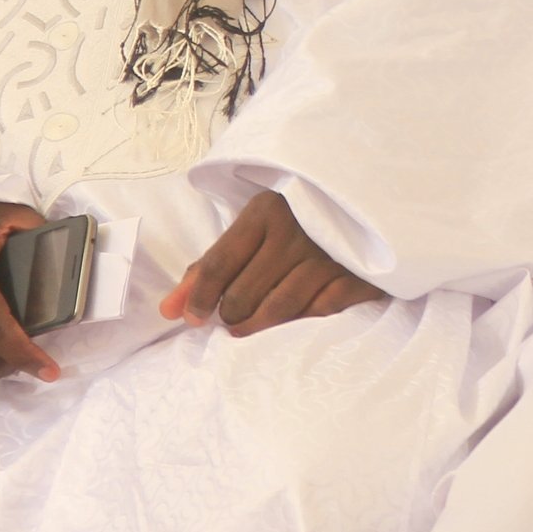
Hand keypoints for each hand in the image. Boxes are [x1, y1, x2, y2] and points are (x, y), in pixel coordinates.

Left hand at [161, 189, 384, 335]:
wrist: (364, 202)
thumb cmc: (294, 224)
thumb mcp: (251, 232)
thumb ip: (209, 268)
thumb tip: (168, 311)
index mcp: (265, 211)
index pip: (219, 262)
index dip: (200, 297)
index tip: (191, 319)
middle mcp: (296, 229)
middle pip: (244, 292)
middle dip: (230, 315)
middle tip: (230, 320)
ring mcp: (328, 252)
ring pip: (278, 307)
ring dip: (256, 327)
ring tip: (248, 329)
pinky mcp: (355, 273)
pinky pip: (319, 311)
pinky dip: (302, 321)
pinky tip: (295, 319)